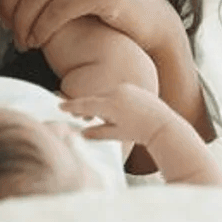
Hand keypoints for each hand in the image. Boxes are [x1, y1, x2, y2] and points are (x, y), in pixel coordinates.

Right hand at [59, 83, 176, 146]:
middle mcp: (116, 93)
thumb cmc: (139, 132)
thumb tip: (82, 132)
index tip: (60, 106)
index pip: (85, 104)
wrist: (161, 123)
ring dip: (98, 104)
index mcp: (110, 105)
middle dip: (84, 106)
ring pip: (104, 95)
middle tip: (74, 114)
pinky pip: (114, 92)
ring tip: (93, 116)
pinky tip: (110, 111)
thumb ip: (97, 132)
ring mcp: (124, 88)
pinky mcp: (131, 87)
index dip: (71, 106)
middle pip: (93, 99)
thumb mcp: (116, 134)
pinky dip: (108, 100)